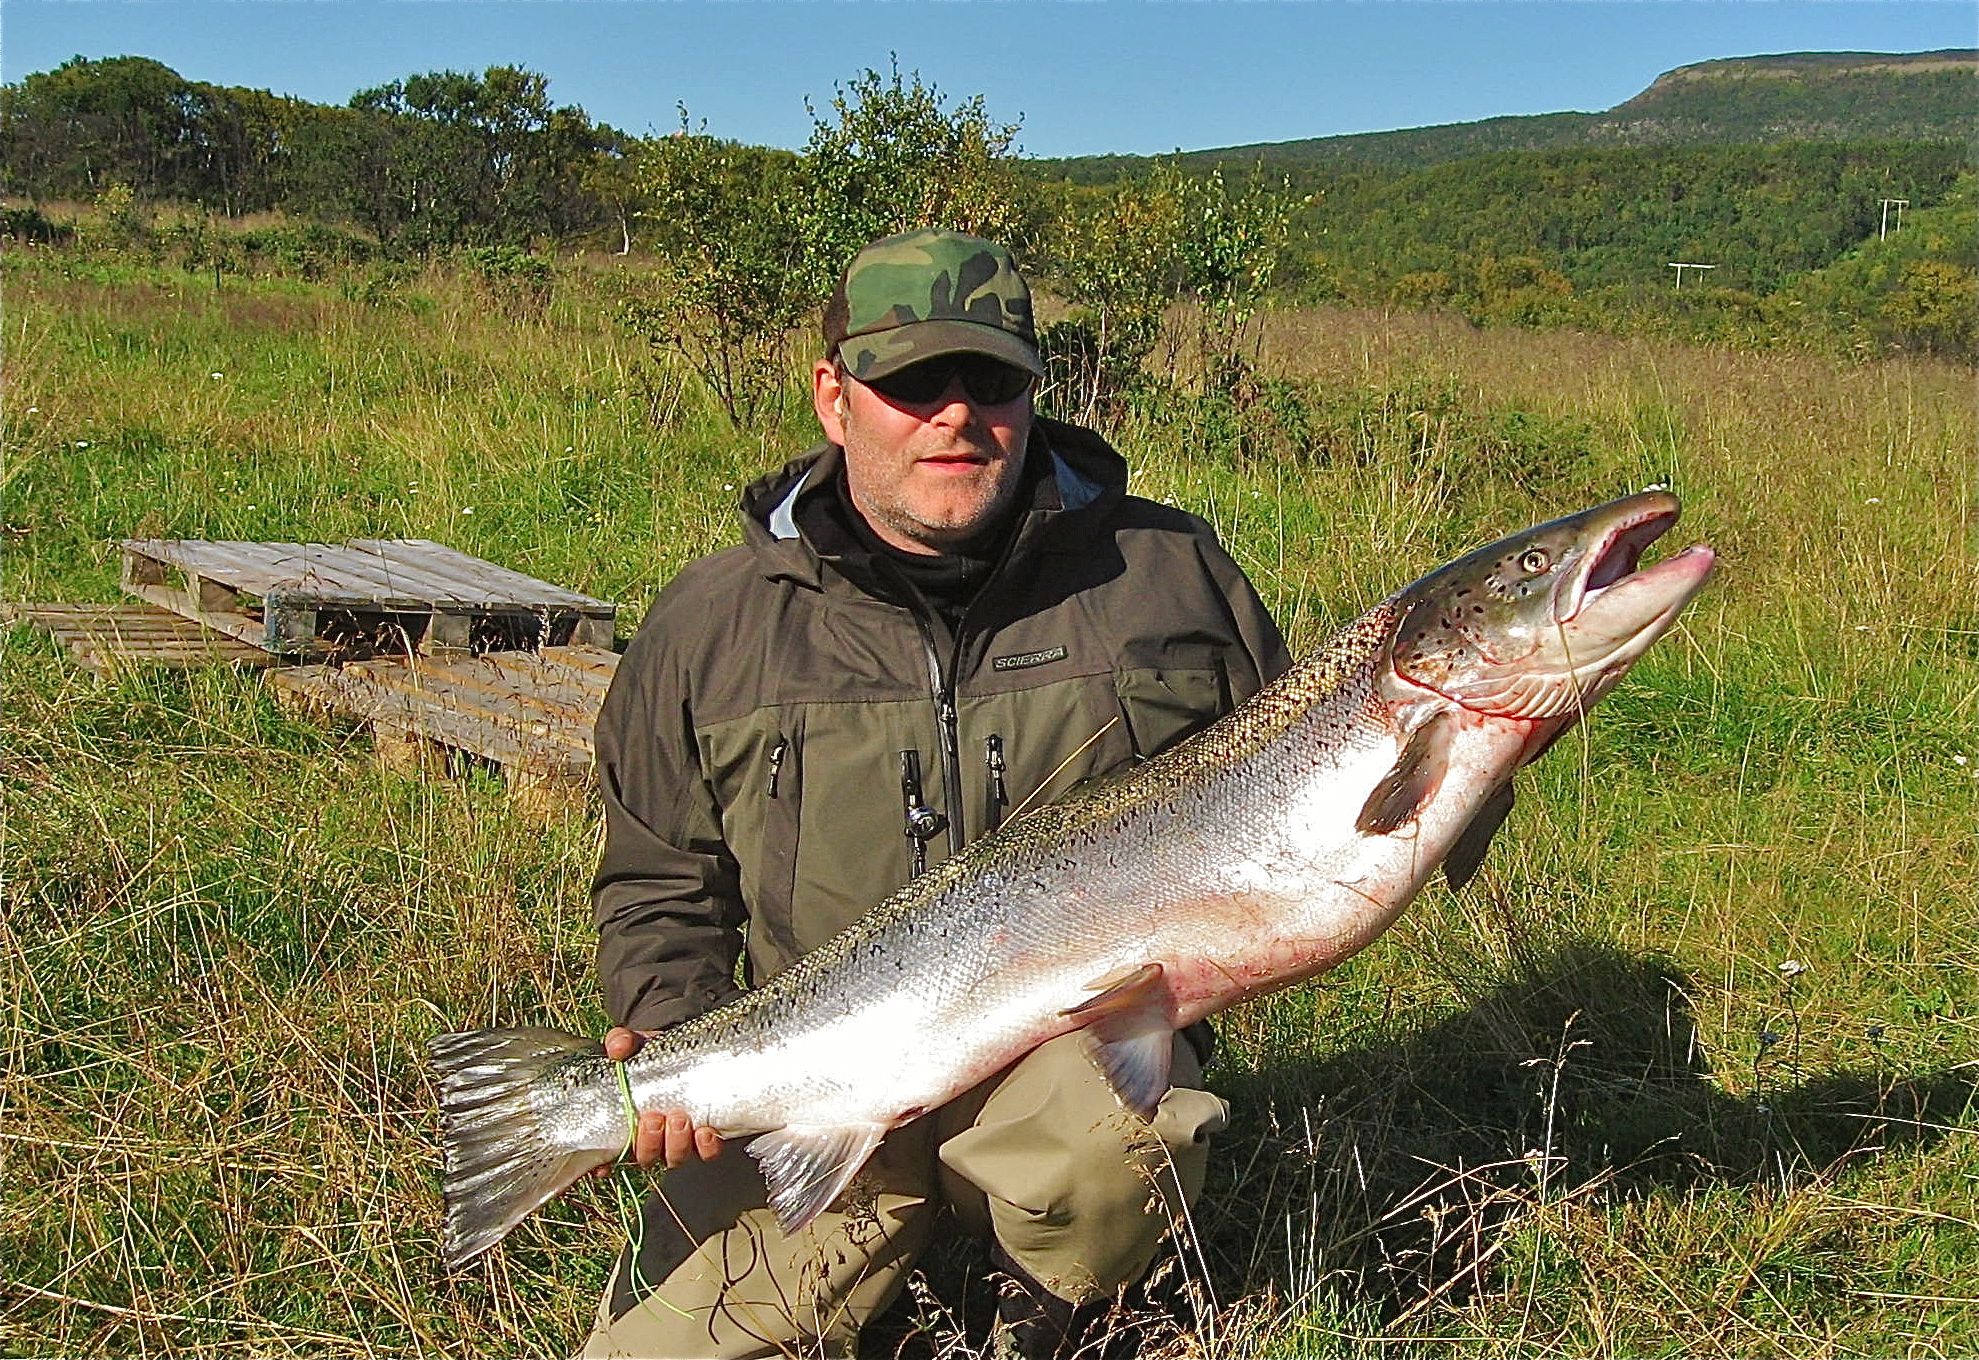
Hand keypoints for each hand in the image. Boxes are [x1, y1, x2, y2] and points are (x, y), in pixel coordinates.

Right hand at [591, 1027, 723, 1174]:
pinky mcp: (707, 1136)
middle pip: (646, 1157)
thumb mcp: (636, 1044)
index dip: (602, 1167)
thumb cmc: (655, 1054)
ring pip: (674, 1158)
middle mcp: (653, 1138)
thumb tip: (617, 1049)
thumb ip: (622, 1042)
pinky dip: (707, 1147)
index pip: (608, 1155)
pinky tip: (706, 1132)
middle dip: (649, 1142)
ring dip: (676, 1143)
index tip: (602, 1166)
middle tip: (654, 1118)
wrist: (692, 1052)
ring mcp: (680, 1140)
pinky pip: (707, 1153)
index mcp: (628, 1123)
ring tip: (680, 1117)